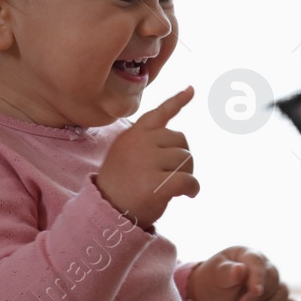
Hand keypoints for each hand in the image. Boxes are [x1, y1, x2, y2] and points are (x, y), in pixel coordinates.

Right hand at [95, 86, 197, 228]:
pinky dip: (193, 188)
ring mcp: (147, 162)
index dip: (177, 101)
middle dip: (183, 157)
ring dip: (188, 173)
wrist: (107, 210)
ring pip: (187, 159)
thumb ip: (145, 142)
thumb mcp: (125, 154)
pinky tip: (189, 195)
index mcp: (133, 134)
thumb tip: (177, 139)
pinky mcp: (156, 184)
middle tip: (174, 174)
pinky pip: (188, 179)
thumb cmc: (121, 184)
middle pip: (181, 140)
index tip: (192, 89)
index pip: (159, 114)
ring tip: (175, 186)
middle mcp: (140, 143)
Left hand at [186, 246, 296, 300]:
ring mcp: (270, 285)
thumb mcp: (214, 275)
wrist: (210, 300)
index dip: (259, 277)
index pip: (258, 262)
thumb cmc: (211, 282)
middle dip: (259, 296)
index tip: (256, 291)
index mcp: (248, 255)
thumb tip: (240, 269)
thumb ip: (226, 272)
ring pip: (282, 294)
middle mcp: (263, 268)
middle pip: (273, 279)